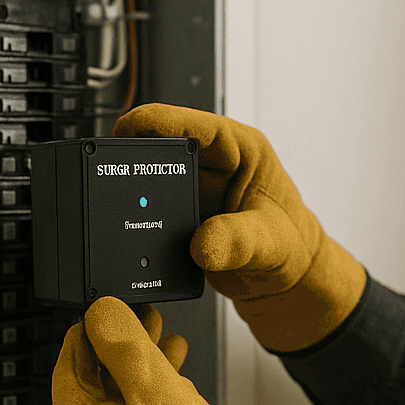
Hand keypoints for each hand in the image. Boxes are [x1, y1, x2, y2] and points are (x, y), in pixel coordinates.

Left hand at [52, 298, 316, 404]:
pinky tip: (179, 398)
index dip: (92, 331)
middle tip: (148, 325)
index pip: (67, 366)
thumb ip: (122, 342)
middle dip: (124, 351)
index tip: (112, 311)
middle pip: (94, 389)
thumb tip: (100, 313)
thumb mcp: (154, 386)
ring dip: (143, 379)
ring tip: (172, 354)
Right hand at [112, 103, 365, 351]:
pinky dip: (139, 222)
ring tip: (123, 211)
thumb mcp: (270, 244)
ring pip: (151, 180)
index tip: (125, 129)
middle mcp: (213, 164)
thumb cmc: (292, 248)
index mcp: (241, 150)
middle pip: (162, 148)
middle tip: (112, 175)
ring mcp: (195, 190)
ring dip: (135, 193)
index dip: (155, 122)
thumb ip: (238, 241)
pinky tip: (134, 235)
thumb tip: (201, 245)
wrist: (285, 282)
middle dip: (136, 159)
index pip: (194, 125)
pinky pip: (151, 212)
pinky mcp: (181, 215)